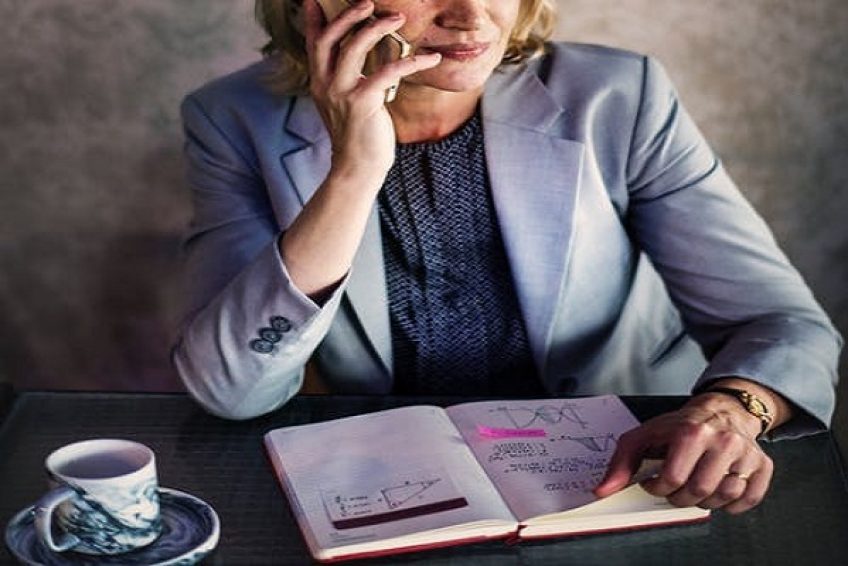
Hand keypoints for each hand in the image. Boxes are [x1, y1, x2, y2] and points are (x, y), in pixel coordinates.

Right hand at [303, 0, 440, 180]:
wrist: (358, 167)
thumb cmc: (359, 134)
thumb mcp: (348, 102)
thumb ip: (350, 79)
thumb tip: (366, 57)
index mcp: (320, 82)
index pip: (314, 43)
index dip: (316, 20)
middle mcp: (325, 85)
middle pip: (330, 38)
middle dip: (348, 15)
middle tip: (368, 2)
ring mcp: (341, 94)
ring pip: (354, 47)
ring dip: (376, 28)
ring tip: (397, 18)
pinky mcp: (362, 103)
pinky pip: (387, 72)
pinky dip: (411, 62)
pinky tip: (430, 59)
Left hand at [594, 395, 773, 513]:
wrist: (721, 411)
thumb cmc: (679, 427)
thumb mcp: (643, 437)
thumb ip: (620, 464)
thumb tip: (602, 491)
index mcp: (691, 432)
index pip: (673, 478)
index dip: (658, 488)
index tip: (655, 483)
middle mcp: (722, 440)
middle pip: (700, 490)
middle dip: (680, 498)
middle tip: (675, 490)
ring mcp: (745, 453)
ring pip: (726, 496)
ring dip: (706, 502)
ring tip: (695, 488)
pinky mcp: (763, 464)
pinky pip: (752, 497)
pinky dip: (734, 505)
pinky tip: (719, 494)